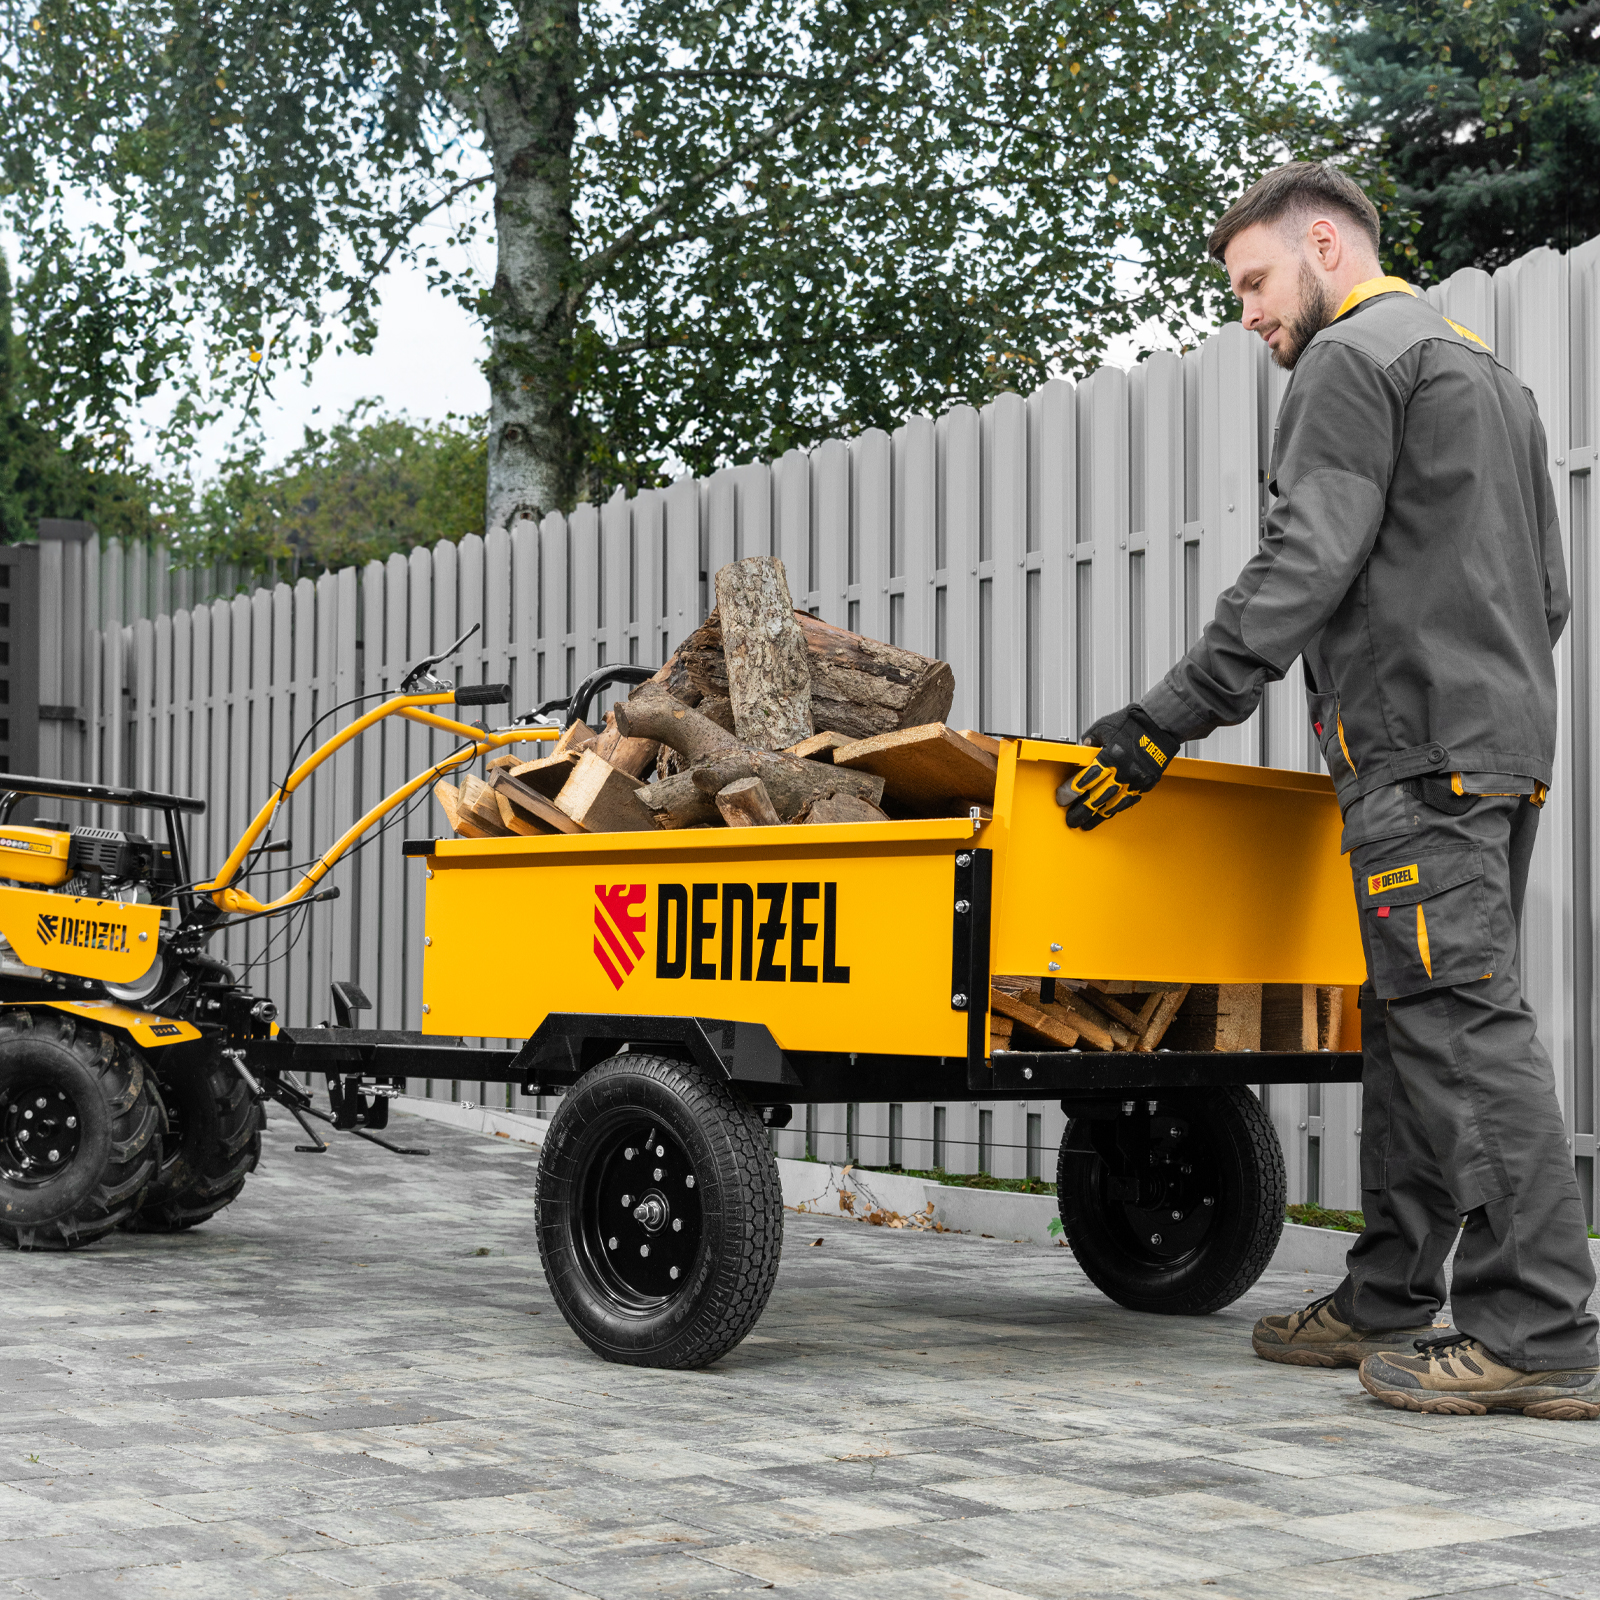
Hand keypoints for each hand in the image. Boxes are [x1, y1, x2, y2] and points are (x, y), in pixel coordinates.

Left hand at [1059, 705, 1179, 830]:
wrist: (1162, 724)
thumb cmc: (1133, 723)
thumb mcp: (1104, 727)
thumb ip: (1089, 741)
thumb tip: (1082, 753)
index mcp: (1110, 756)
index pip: (1085, 780)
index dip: (1071, 792)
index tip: (1062, 798)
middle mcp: (1123, 771)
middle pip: (1097, 798)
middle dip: (1081, 811)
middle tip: (1071, 819)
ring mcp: (1136, 780)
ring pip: (1113, 805)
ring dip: (1098, 816)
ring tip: (1087, 824)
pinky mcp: (1146, 784)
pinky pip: (1128, 801)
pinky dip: (1115, 809)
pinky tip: (1106, 813)